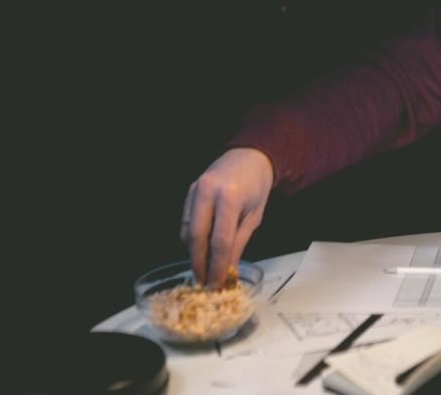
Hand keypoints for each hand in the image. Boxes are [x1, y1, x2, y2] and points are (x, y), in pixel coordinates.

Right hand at [181, 147, 274, 286]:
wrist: (249, 157)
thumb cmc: (256, 186)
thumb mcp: (254, 216)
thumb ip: (239, 243)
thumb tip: (228, 270)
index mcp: (230, 197)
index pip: (220, 241)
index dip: (217, 266)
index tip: (217, 283)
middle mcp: (208, 192)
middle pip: (197, 237)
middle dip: (199, 264)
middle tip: (203, 282)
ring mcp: (195, 190)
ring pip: (187, 230)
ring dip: (193, 254)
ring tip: (202, 270)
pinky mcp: (188, 191)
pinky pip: (185, 221)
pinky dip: (190, 239)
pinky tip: (198, 250)